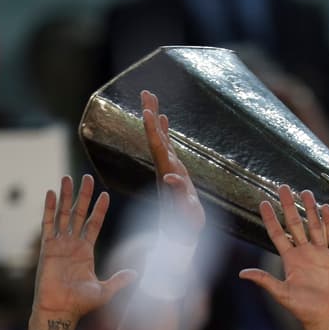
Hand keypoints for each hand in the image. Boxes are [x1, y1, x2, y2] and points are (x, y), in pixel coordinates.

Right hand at [32, 175, 135, 324]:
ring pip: (63, 214)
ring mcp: (59, 244)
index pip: (93, 224)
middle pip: (78, 214)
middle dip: (83, 196)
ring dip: (65, 196)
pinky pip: (47, 224)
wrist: (60, 311)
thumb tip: (137, 274)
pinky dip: (49, 209)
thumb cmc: (80, 304)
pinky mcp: (47, 248)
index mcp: (85, 251)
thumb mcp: (105, 290)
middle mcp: (72, 244)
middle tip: (86, 177)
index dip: (99, 209)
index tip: (105, 194)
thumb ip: (120, 280)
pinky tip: (50, 193)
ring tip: (67, 177)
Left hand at [140, 90, 204, 240]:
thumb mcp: (183, 210)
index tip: (146, 110)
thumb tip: (171, 176)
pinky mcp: (176, 174)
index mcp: (166, 173)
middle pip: (157, 137)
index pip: (157, 147)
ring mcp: (171, 170)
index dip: (152, 129)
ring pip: (162, 140)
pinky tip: (163, 120)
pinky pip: (169, 146)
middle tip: (146, 93)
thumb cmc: (182, 226)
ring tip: (151, 100)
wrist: (178, 237)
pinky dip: (165, 132)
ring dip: (156, 120)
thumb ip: (178, 192)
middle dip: (151, 115)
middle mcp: (167, 168)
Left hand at [239, 185, 328, 328]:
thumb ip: (265, 281)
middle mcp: (306, 254)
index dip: (271, 219)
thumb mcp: (282, 294)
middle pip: (296, 224)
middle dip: (289, 206)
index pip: (278, 234)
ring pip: (315, 226)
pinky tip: (326, 208)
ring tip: (306, 192)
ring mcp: (322, 254)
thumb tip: (242, 274)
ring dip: (310, 209)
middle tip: (283, 187)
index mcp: (291, 260)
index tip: (263, 203)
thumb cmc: (304, 310)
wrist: (328, 319)